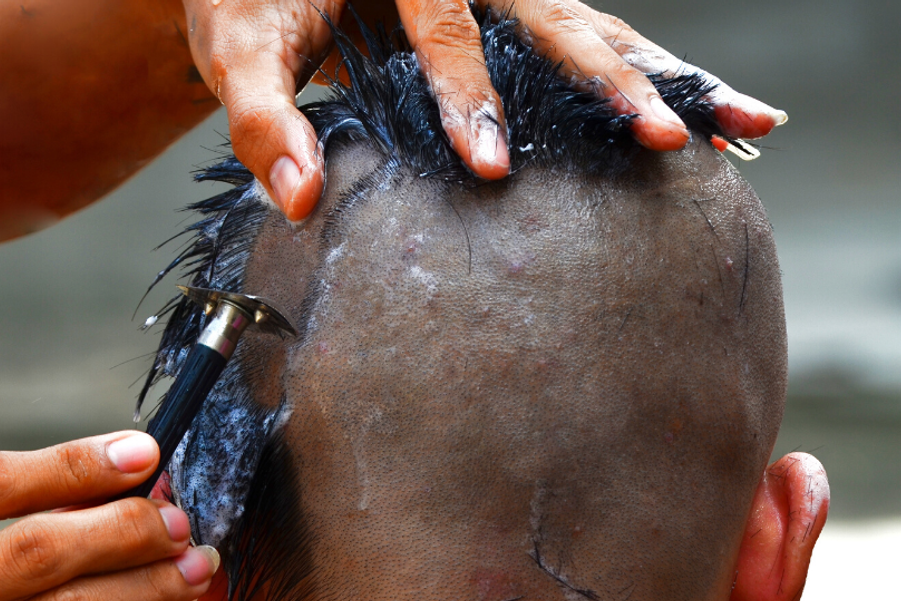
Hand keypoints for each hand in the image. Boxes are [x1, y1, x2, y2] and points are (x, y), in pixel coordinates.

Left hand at [184, 0, 786, 220]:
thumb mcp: (238, 47)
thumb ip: (260, 118)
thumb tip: (299, 201)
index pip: (440, 29)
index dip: (467, 95)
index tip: (490, 165)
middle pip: (551, 16)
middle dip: (606, 80)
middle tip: (658, 136)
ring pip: (593, 25)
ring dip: (661, 75)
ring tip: (743, 123)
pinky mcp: (515, 13)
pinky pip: (591, 40)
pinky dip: (649, 77)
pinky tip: (709, 114)